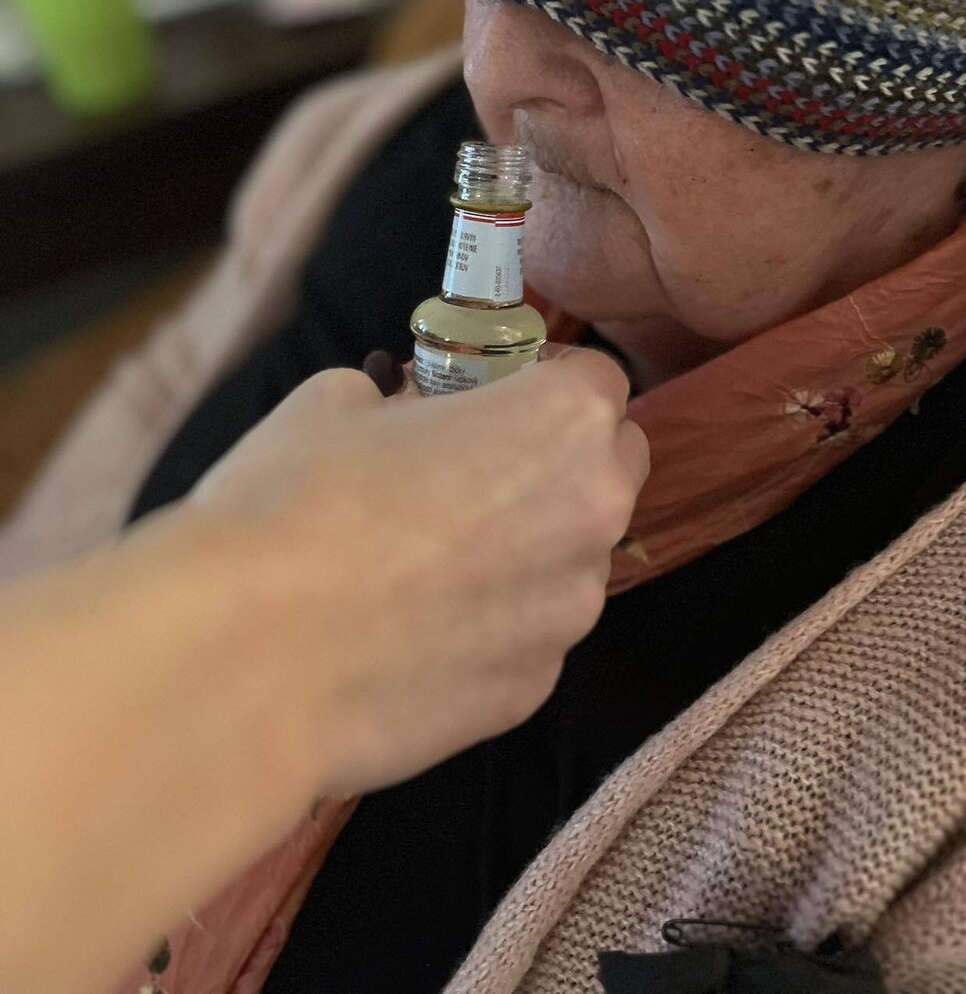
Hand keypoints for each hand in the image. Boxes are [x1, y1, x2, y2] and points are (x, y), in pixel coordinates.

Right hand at [186, 351, 647, 794]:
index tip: (490, 392)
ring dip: (526, 547)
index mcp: (566, 421)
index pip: (597, 378)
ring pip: (571, 558)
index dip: (542, 379)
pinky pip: (528, 635)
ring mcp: (569, 614)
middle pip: (611, 466)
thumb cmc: (299, 502)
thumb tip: (412, 416)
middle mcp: (595, 514)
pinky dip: (490, 625)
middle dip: (561, 459)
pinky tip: (411, 629)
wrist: (251, 661)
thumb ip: (408, 400)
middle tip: (472, 467)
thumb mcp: (340, 401)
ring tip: (424, 561)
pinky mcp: (534, 692)